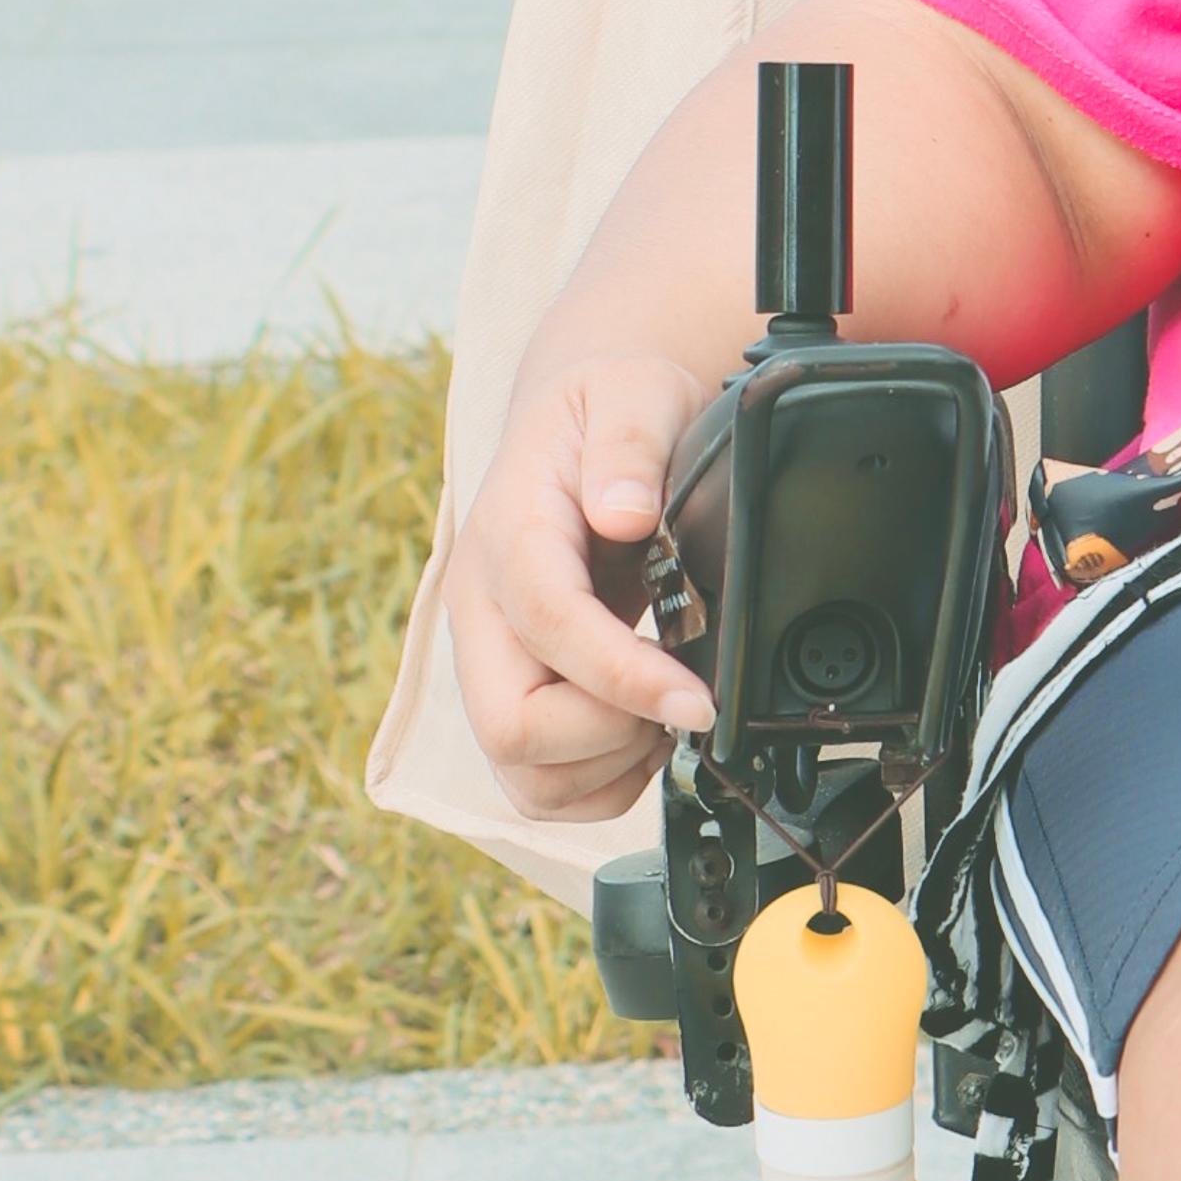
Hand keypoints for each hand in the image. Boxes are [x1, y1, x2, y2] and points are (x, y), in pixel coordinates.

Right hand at [448, 350, 716, 819]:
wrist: (581, 426)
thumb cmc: (608, 414)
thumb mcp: (632, 394)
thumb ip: (628, 445)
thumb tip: (626, 511)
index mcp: (508, 535)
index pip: (547, 626)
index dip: (622, 678)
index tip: (698, 700)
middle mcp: (482, 612)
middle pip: (508, 727)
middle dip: (608, 736)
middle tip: (684, 702)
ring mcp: (491, 664)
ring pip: (523, 775)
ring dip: (608, 765)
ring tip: (666, 712)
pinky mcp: (512, 698)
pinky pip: (542, 787)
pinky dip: (603, 782)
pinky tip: (645, 729)